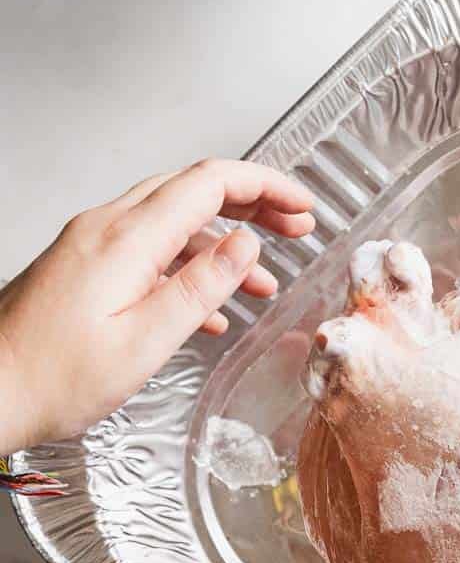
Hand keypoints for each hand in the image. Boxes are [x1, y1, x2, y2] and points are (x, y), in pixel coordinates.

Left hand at [0, 160, 314, 453]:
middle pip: (193, 190)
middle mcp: (106, 228)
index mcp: (127, 239)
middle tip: (295, 227)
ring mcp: (91, 244)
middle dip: (251, 205)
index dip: (265, 188)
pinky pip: (147, 249)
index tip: (302, 206)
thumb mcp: (145, 341)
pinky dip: (188, 266)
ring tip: (261, 280)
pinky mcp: (82, 266)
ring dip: (223, 243)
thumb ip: (201, 288)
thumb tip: (245, 246)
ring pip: (172, 221)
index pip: (210, 184)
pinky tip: (208, 308)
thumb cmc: (53, 378)